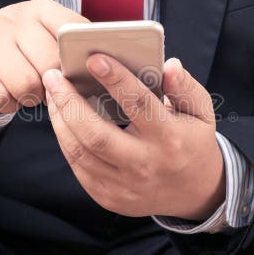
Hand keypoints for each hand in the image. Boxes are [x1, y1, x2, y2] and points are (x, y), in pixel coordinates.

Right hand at [0, 0, 86, 112]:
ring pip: (26, 84)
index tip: (80, 74)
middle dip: (55, 86)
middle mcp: (13, 17)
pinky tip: (8, 94)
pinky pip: (1, 97)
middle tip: (52, 89)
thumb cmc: (25, 55)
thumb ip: (74, 49)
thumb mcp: (49, 42)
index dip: (79, 60)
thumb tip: (107, 66)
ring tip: (30, 92)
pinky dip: (9, 105)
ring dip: (31, 98)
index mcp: (41, 9)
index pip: (72, 31)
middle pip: (50, 64)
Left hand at [42, 55, 224, 219]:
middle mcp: (145, 165)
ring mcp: (124, 186)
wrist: (195, 194)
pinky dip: (65, 139)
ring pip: (79, 151)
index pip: (139, 104)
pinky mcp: (108, 197)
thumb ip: (185, 86)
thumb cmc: (193, 141)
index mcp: (170, 139)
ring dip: (59, 119)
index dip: (116, 79)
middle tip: (53, 75)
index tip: (94, 58)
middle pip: (96, 133)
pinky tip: (61, 118)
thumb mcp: (201, 112)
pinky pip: (77, 166)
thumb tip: (169, 65)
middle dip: (68, 101)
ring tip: (52, 92)